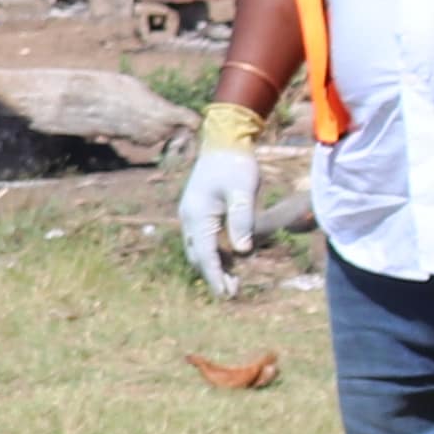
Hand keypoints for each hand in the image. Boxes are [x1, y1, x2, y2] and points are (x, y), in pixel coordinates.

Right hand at [177, 100, 265, 295]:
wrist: (224, 138)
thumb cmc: (236, 164)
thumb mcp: (243, 191)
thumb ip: (242, 221)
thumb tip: (243, 252)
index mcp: (198, 215)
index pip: (206, 254)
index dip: (216, 277)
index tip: (227, 295)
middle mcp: (190, 217)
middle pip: (199, 256)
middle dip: (214, 275)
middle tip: (232, 292)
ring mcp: (192, 213)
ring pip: (200, 248)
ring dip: (215, 265)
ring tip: (232, 280)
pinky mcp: (198, 209)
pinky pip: (203, 238)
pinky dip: (215, 251)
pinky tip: (230, 257)